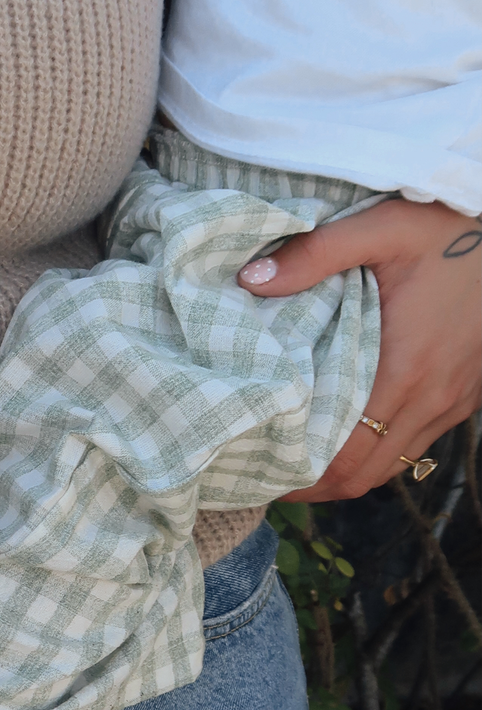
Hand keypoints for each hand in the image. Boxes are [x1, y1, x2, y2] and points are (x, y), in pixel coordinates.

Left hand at [237, 199, 481, 500]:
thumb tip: (250, 280)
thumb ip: (313, 254)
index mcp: (407, 368)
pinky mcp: (463, 392)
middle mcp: (434, 396)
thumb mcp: (377, 226)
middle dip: (315, 483)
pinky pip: (416, 440)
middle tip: (261, 473)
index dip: (301, 473)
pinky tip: (341, 433)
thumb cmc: (443, 225)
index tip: (255, 470)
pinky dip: (376, 449)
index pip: (348, 452)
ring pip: (394, 463)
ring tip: (292, 459)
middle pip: (367, 473)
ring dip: (346, 471)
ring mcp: (453, 399)